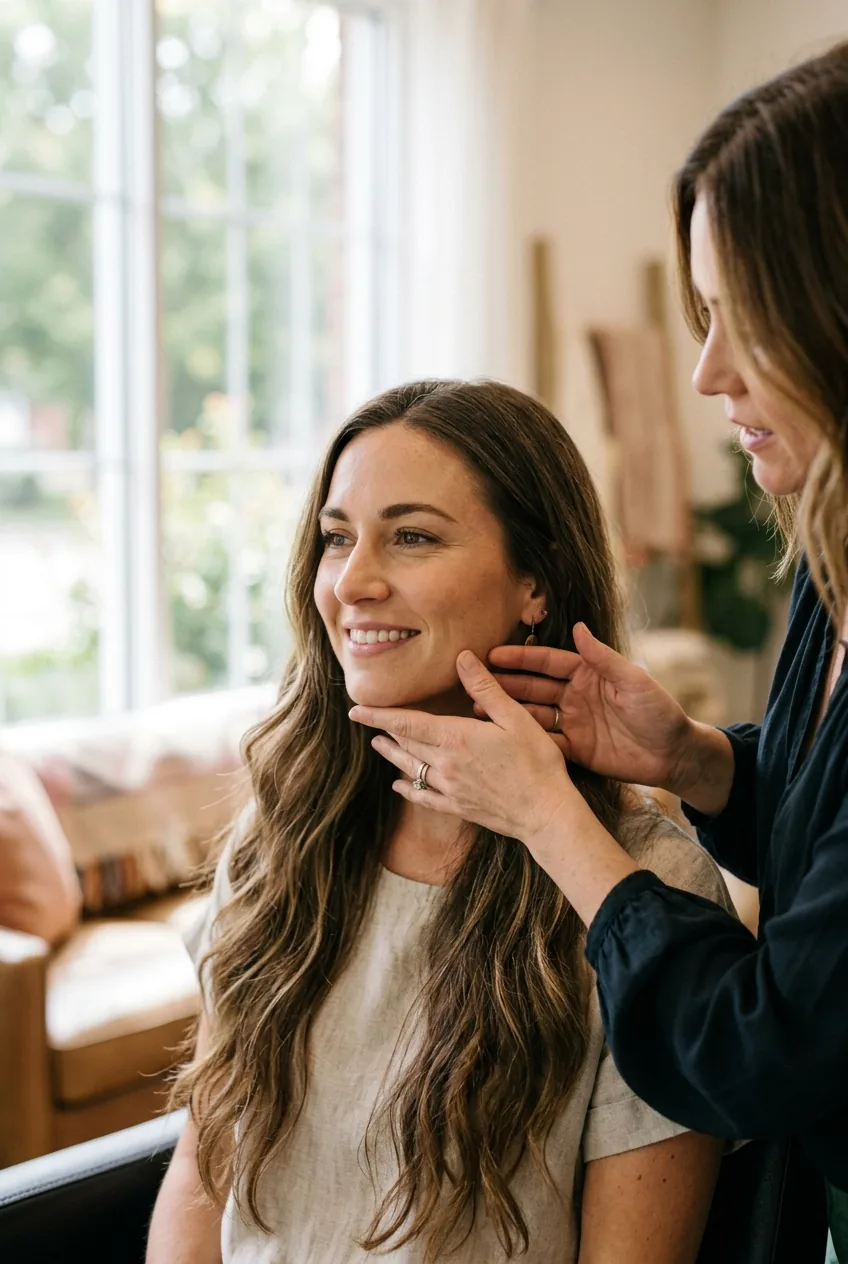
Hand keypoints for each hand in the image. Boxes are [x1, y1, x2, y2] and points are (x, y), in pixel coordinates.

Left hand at [349, 650, 578, 845]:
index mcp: (455, 738)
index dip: (379, 716)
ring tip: (378, 745)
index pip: (407, 723)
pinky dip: (408, 789)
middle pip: (405, 745)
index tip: (356, 710)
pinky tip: (399, 785)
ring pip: (411, 769)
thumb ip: (484, 688)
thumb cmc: (536, 762)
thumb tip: (462, 658)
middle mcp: (445, 764)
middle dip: (384, 732)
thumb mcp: (515, 718)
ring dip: (392, 755)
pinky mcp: (458, 807)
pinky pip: (424, 798)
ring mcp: (449, 788)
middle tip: (367, 722)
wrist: (545, 813)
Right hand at [486, 623, 695, 796]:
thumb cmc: (660, 712)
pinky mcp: (577, 749)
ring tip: (478, 710)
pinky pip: (546, 742)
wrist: (675, 755)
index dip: (521, 658)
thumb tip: (578, 627)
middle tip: (473, 682)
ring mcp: (574, 722)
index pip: (548, 662)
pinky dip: (526, 740)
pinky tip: (503, 738)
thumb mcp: (634, 681)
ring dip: (509, 711)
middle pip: (534, 687)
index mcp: (589, 674)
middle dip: (505, 683)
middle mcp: (576, 695)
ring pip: (534, 714)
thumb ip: (604, 657)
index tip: (493, 655)